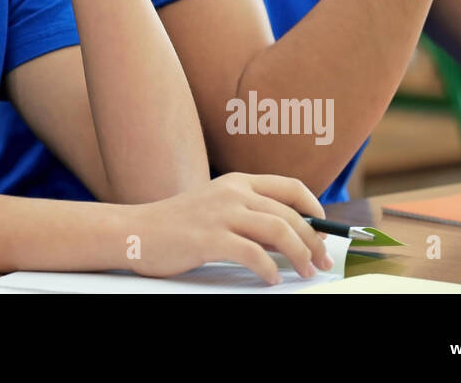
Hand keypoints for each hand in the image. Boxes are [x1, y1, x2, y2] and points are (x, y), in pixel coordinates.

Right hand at [124, 173, 332, 283]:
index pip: (289, 186)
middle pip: (289, 214)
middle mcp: (233, 193)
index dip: (314, 207)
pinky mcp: (210, 238)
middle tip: (323, 262)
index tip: (324, 228)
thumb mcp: (217, 208)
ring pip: (279, 230)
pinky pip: (253, 254)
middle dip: (313, 241)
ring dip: (300, 255)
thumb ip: (250, 217)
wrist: (136, 231)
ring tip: (306, 272)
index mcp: (237, 182)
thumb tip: (290, 237)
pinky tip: (272, 279)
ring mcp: (221, 214)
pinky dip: (270, 269)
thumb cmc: (178, 225)